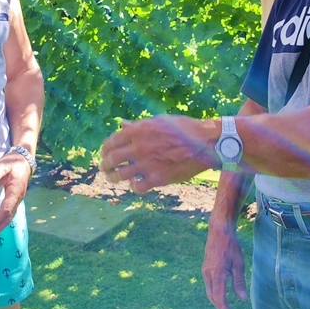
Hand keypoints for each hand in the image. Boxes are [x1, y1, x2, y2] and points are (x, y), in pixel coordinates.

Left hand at [0, 151, 31, 241]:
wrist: (24, 160)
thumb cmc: (13, 162)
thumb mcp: (4, 164)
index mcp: (16, 190)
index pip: (7, 209)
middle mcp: (18, 198)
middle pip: (8, 218)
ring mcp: (17, 201)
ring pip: (9, 218)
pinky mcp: (14, 201)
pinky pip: (8, 215)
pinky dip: (0, 223)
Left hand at [99, 116, 215, 192]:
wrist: (205, 141)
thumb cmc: (183, 128)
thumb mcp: (158, 121)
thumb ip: (138, 126)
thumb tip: (122, 124)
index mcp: (139, 131)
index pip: (111, 142)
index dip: (105, 150)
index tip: (104, 153)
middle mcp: (139, 147)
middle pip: (111, 160)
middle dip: (104, 165)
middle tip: (104, 168)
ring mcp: (148, 164)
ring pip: (119, 175)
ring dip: (113, 177)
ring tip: (112, 178)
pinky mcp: (159, 178)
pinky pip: (137, 187)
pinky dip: (133, 186)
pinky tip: (136, 183)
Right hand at [202, 217, 247, 308]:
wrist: (218, 231)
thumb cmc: (231, 245)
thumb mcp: (239, 263)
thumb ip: (239, 282)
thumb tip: (242, 299)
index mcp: (217, 274)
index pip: (220, 298)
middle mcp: (208, 274)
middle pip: (213, 297)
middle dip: (220, 308)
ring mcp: (205, 271)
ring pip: (209, 292)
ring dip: (217, 301)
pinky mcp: (205, 268)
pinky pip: (208, 285)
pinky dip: (214, 293)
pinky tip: (221, 295)